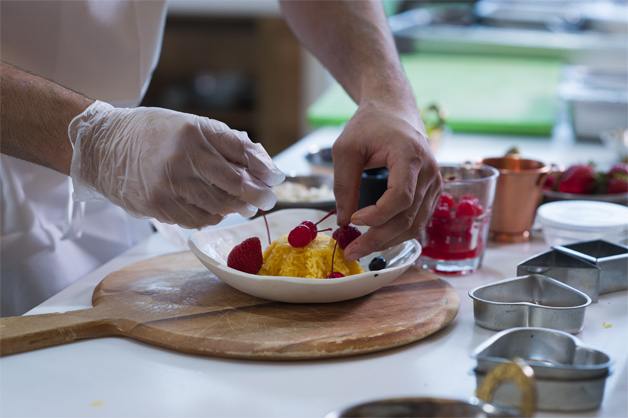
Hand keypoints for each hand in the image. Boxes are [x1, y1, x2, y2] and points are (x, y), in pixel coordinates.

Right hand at [68, 101, 284, 228]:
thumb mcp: (189, 125)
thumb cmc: (152, 133)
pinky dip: (212, 217)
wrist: (103, 147)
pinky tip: (217, 211)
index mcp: (194, 131)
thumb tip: (263, 166)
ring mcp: (169, 184)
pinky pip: (197, 219)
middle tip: (268, 199)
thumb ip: (225, 143)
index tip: (276, 178)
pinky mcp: (158, 206)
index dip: (264, 167)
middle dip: (258, 194)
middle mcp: (182, 157)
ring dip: (237, 208)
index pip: (241, 151)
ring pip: (219, 205)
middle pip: (234, 183)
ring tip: (245, 206)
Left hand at [332, 99, 441, 261]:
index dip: (378, 214)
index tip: (354, 219)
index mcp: (411, 155)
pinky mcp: (432, 191)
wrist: (394, 110)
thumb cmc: (370, 124)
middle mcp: (430, 171)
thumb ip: (343, 184)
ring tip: (360, 248)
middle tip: (352, 250)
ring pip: (416, 224)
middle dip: (379, 238)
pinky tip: (377, 238)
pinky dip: (398, 233)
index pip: (401, 196)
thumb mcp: (346, 148)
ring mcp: (435, 182)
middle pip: (409, 216)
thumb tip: (343, 221)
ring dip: (388, 241)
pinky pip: (418, 220)